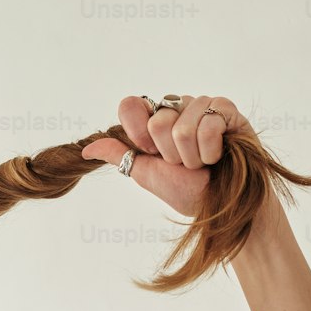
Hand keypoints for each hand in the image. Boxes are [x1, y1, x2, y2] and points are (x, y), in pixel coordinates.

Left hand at [82, 94, 253, 216]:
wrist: (223, 206)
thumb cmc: (188, 191)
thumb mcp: (146, 174)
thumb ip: (120, 155)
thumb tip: (85, 149)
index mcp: (155, 118)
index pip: (130, 105)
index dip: (138, 133)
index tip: (151, 152)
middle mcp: (177, 107)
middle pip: (157, 121)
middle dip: (171, 153)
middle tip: (185, 163)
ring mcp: (201, 105)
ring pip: (183, 127)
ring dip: (193, 156)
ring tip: (204, 162)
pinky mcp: (225, 109)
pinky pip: (209, 124)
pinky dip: (211, 150)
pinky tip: (219, 156)